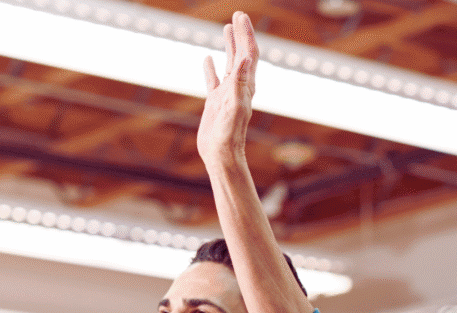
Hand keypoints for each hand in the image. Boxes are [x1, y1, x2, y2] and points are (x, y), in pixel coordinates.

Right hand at [196, 11, 257, 171]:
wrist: (221, 155)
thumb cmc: (229, 135)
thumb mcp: (235, 106)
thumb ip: (241, 82)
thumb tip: (247, 58)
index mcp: (246, 85)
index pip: (249, 53)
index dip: (246, 34)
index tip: (241, 15)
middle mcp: (239, 87)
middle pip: (242, 54)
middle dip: (241, 34)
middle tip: (237, 14)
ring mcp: (227, 94)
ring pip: (229, 63)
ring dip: (230, 45)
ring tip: (227, 28)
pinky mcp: (216, 102)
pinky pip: (213, 80)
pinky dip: (210, 68)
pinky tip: (206, 59)